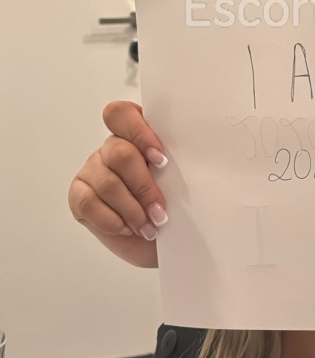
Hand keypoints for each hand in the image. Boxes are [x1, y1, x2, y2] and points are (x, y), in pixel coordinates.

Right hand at [67, 101, 168, 267]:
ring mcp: (92, 170)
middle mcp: (110, 148)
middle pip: (120, 154)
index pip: (122, 114)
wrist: (158, 244)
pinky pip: (88, 203)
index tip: (162, 159)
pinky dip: (112, 220)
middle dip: (144, 186)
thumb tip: (193, 158)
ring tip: (148, 225)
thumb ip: (179, 162)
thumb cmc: (171, 208)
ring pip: (107, 183)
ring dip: (132, 210)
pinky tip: (127, 227)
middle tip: (160, 210)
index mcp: (135, 135)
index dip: (139, 132)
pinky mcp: (78, 195)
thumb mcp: (180, 182)